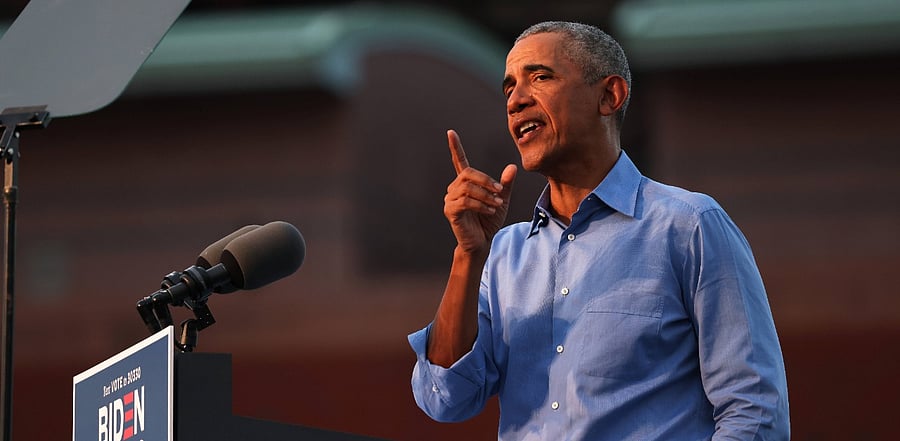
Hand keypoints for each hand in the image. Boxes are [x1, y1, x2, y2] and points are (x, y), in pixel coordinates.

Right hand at [444, 130, 516, 253]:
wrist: (483, 242)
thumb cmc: (489, 221)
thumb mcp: (501, 200)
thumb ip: (505, 184)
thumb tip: (512, 167)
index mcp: (465, 183)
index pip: (459, 162)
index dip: (455, 147)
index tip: (451, 132)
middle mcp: (454, 188)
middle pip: (468, 174)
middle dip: (486, 181)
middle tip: (500, 191)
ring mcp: (450, 199)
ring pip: (468, 188)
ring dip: (486, 195)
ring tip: (497, 205)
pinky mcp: (450, 211)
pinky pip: (465, 201)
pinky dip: (480, 205)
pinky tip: (490, 211)